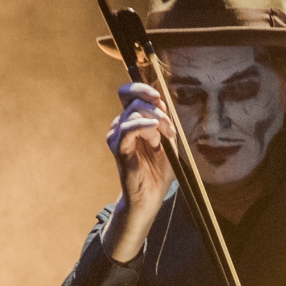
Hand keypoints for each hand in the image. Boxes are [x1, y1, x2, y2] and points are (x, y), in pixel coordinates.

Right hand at [104, 82, 173, 260]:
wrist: (151, 197)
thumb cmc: (159, 171)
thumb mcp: (168, 141)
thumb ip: (165, 122)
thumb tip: (162, 103)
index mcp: (132, 120)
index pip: (129, 93)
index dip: (143, 89)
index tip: (161, 98)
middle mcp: (121, 125)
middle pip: (129, 96)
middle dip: (152, 103)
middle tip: (168, 122)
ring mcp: (117, 136)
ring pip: (132, 113)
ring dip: (154, 120)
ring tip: (165, 138)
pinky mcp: (118, 149)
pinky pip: (126, 129)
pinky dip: (142, 126)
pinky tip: (156, 132)